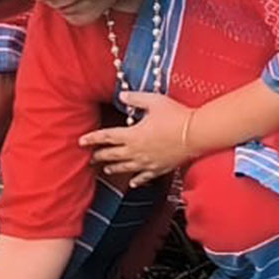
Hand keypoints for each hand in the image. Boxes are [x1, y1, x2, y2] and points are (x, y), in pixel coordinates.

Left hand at [78, 91, 197, 188]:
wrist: (197, 133)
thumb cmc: (176, 116)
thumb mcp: (154, 101)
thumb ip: (135, 98)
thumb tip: (121, 96)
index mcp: (132, 135)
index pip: (106, 137)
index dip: (92, 139)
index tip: (81, 141)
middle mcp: (136, 152)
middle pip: (112, 156)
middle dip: (98, 157)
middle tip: (89, 159)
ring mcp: (147, 162)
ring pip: (125, 168)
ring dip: (113, 169)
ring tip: (106, 170)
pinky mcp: (159, 168)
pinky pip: (144, 177)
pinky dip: (136, 180)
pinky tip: (132, 183)